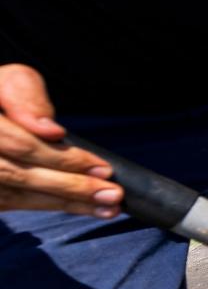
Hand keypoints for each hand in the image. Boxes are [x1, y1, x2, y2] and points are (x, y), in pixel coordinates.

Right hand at [0, 65, 120, 216]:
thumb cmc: (0, 93)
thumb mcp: (9, 81)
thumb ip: (26, 99)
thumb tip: (51, 132)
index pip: (20, 144)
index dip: (60, 157)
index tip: (101, 166)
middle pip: (19, 175)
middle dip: (70, 185)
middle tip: (114, 193)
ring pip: (17, 195)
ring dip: (66, 203)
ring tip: (108, 207)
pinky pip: (14, 203)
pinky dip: (51, 204)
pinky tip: (83, 207)